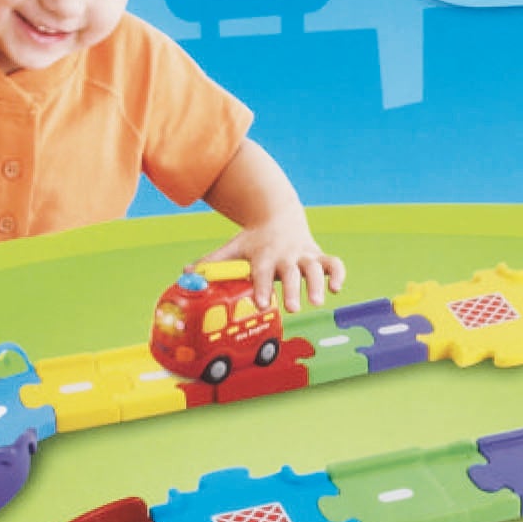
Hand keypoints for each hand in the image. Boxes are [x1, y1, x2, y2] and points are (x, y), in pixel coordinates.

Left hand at [198, 212, 345, 312]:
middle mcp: (285, 255)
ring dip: (317, 284)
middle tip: (293, 308)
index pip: (262, 273)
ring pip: (314, 268)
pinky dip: (338, 274)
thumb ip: (213, 263)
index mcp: (263, 256)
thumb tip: (185, 274)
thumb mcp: (233, 249)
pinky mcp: (318, 255)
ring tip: (318, 302)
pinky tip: (337, 288)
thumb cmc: (253, 240)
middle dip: (293, 289)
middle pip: (291, 273)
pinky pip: (333, 263)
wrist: (277, 213)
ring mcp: (304, 254)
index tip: (260, 303)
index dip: (261, 287)